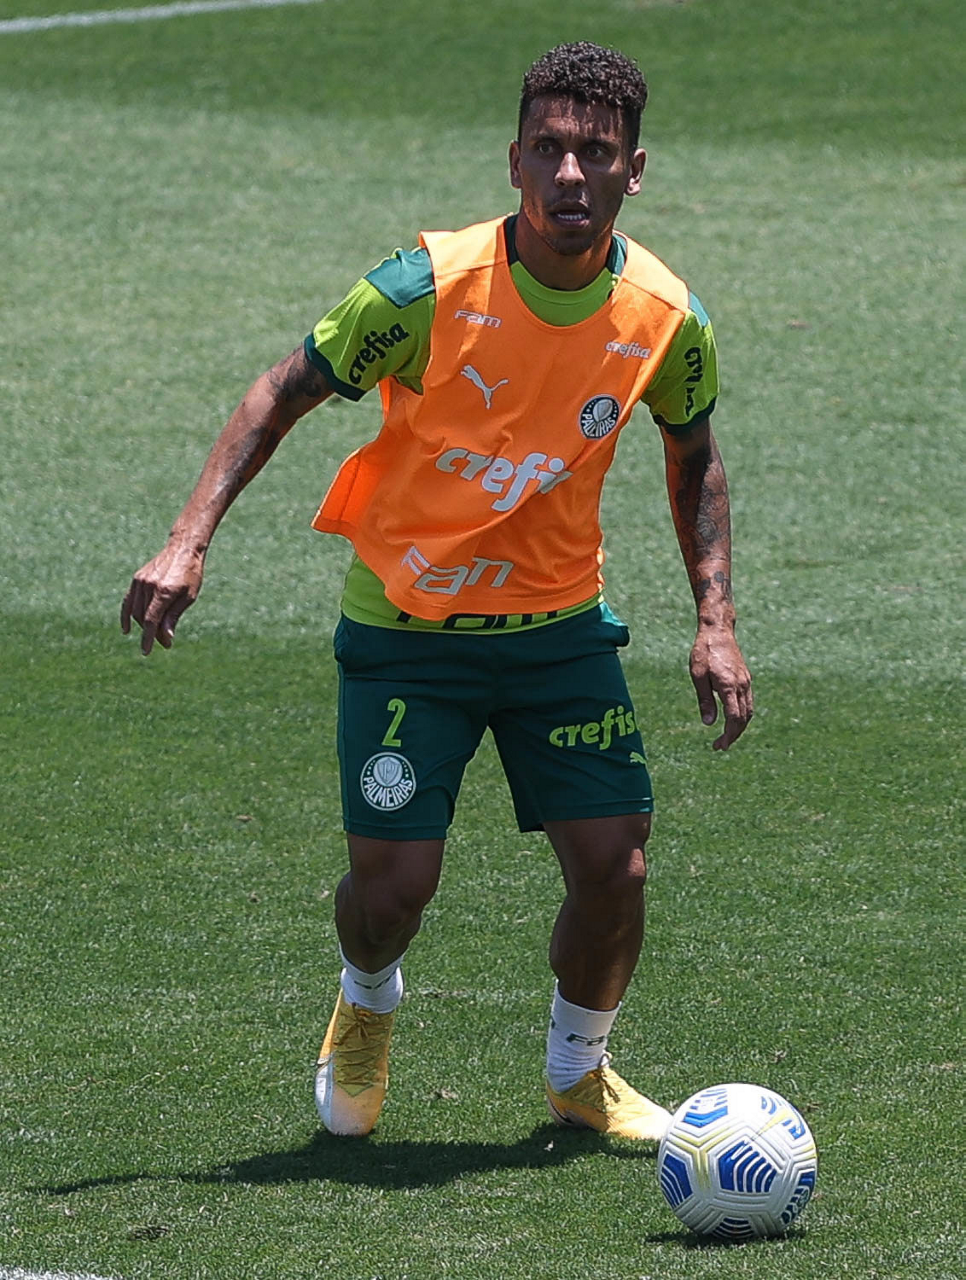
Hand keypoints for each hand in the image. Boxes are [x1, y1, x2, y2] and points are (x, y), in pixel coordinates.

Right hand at [120, 541, 203, 654]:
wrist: (183, 549)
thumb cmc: (191, 574)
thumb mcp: (188, 597)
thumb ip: (174, 617)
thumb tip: (165, 638)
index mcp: (164, 591)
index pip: (151, 621)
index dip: (148, 638)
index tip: (146, 651)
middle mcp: (149, 586)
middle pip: (143, 618)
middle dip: (152, 633)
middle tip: (164, 643)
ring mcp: (141, 582)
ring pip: (135, 612)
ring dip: (143, 626)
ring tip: (156, 633)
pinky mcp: (136, 579)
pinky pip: (128, 601)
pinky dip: (126, 616)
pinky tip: (127, 629)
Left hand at [689, 626, 752, 749]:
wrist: (717, 631)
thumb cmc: (703, 652)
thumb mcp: (698, 676)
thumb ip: (705, 700)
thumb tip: (709, 723)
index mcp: (729, 686)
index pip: (734, 718)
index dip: (728, 735)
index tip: (720, 745)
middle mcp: (741, 685)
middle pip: (743, 718)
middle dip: (734, 735)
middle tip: (720, 746)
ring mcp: (746, 682)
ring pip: (748, 711)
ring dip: (739, 727)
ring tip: (727, 737)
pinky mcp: (745, 678)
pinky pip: (748, 702)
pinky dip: (742, 715)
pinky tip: (733, 720)